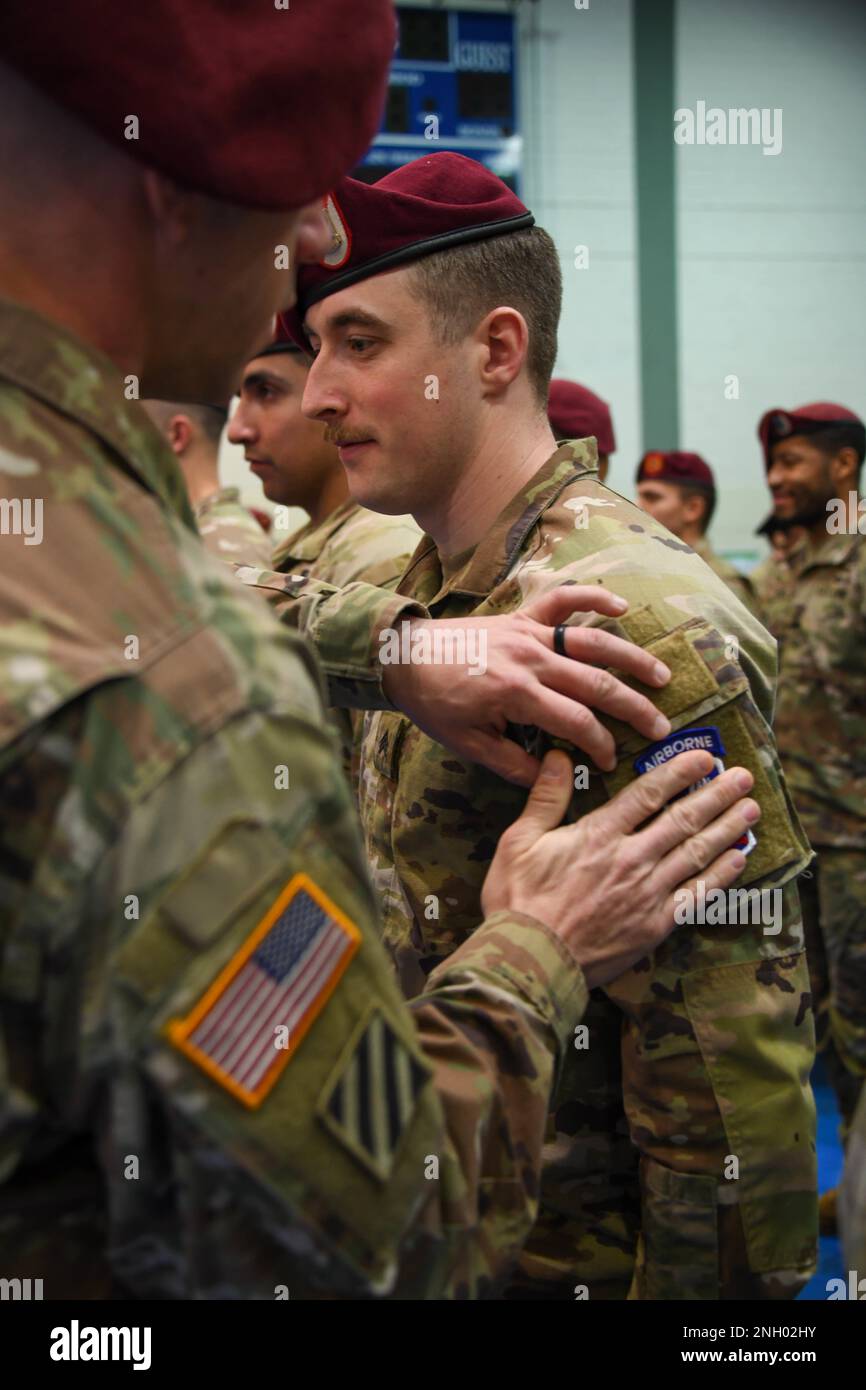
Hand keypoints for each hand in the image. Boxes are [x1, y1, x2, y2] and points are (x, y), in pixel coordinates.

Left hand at [380, 586, 672, 784]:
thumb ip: (513, 764)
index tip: (612, 762)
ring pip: (593, 642)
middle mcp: (530, 659)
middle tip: (661, 727)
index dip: (600, 746)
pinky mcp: (522, 616)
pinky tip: (621, 604)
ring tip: (661, 676)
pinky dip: (591, 597)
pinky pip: (563, 600)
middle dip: (633, 708)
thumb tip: (552, 778)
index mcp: (518, 694)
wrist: (404, 657)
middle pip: (596, 684)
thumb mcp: (469, 745)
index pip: (577, 723)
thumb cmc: (435, 704)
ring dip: (631, 658)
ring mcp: (529, 633)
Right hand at [481, 748, 759, 988]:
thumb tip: (560, 755)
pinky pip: (697, 895)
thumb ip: (545, 796)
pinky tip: (738, 859)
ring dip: (727, 829)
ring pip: (697, 853)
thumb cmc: (518, 900)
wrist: (531, 960)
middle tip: (744, 777)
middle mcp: (631, 858)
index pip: (648, 793)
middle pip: (683, 819)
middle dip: (716, 795)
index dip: (680, 772)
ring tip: (750, 809)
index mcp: (599, 834)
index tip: (705, 758)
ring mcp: (648, 892)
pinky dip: (721, 875)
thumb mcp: (519, 840)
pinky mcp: (656, 924)